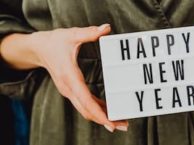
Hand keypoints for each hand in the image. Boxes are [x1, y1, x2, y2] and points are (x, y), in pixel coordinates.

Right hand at [0, 24, 127, 131]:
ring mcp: (69, 91)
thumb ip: (89, 33)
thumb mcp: (71, 35)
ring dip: (102, 117)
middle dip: (105, 120)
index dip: (99, 113)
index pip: (86, 100)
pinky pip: (85, 103)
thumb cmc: (54, 42)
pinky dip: (96, 109)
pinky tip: (108, 111)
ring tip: (119, 122)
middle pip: (87, 110)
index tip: (110, 123)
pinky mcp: (71, 90)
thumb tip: (106, 28)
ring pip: (86, 109)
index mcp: (70, 76)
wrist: (38, 49)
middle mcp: (69, 88)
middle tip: (124, 126)